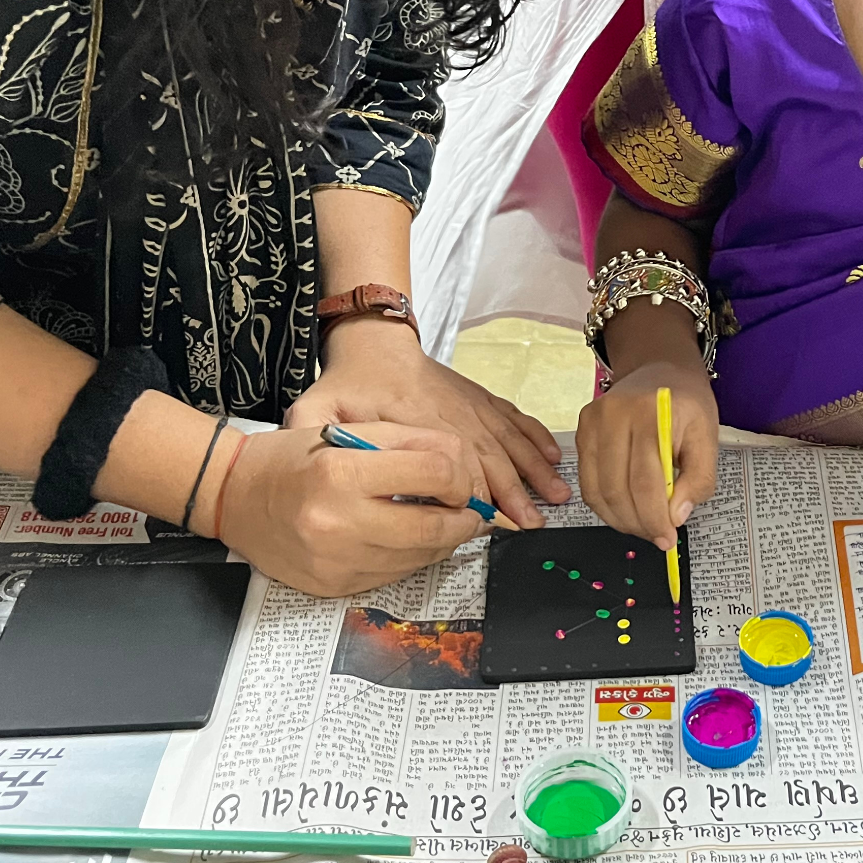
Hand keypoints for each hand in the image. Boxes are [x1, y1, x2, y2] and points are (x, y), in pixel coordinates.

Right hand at [214, 424, 484, 596]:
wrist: (232, 497)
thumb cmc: (292, 458)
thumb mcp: (349, 432)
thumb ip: (411, 444)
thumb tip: (465, 472)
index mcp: (343, 471)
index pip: (436, 474)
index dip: (461, 477)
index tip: (461, 480)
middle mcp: (338, 522)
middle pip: (436, 527)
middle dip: (465, 519)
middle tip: (469, 510)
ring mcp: (335, 561)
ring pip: (420, 558)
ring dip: (442, 542)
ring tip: (440, 522)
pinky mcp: (333, 587)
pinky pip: (394, 576)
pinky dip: (411, 558)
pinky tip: (404, 539)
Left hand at [283, 318, 569, 526]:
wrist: (375, 341)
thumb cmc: (348, 381)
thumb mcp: (318, 406)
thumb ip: (311, 432)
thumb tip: (306, 459)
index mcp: (417, 420)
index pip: (453, 462)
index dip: (475, 492)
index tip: (491, 520)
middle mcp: (453, 413)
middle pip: (490, 456)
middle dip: (516, 490)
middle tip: (534, 522)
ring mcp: (471, 405)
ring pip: (509, 440)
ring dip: (534, 469)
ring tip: (556, 496)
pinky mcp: (480, 399)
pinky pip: (514, 419)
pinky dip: (535, 439)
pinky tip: (552, 458)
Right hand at [574, 362, 718, 548]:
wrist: (660, 368)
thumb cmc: (686, 403)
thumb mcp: (708, 436)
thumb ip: (699, 478)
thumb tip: (677, 516)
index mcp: (651, 413)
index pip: (645, 480)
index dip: (655, 517)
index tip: (668, 538)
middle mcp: (614, 415)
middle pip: (617, 488)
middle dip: (638, 523)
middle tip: (657, 537)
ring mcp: (592, 422)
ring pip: (597, 490)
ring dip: (620, 519)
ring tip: (643, 525)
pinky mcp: (581, 431)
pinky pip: (587, 482)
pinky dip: (605, 505)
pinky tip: (625, 510)